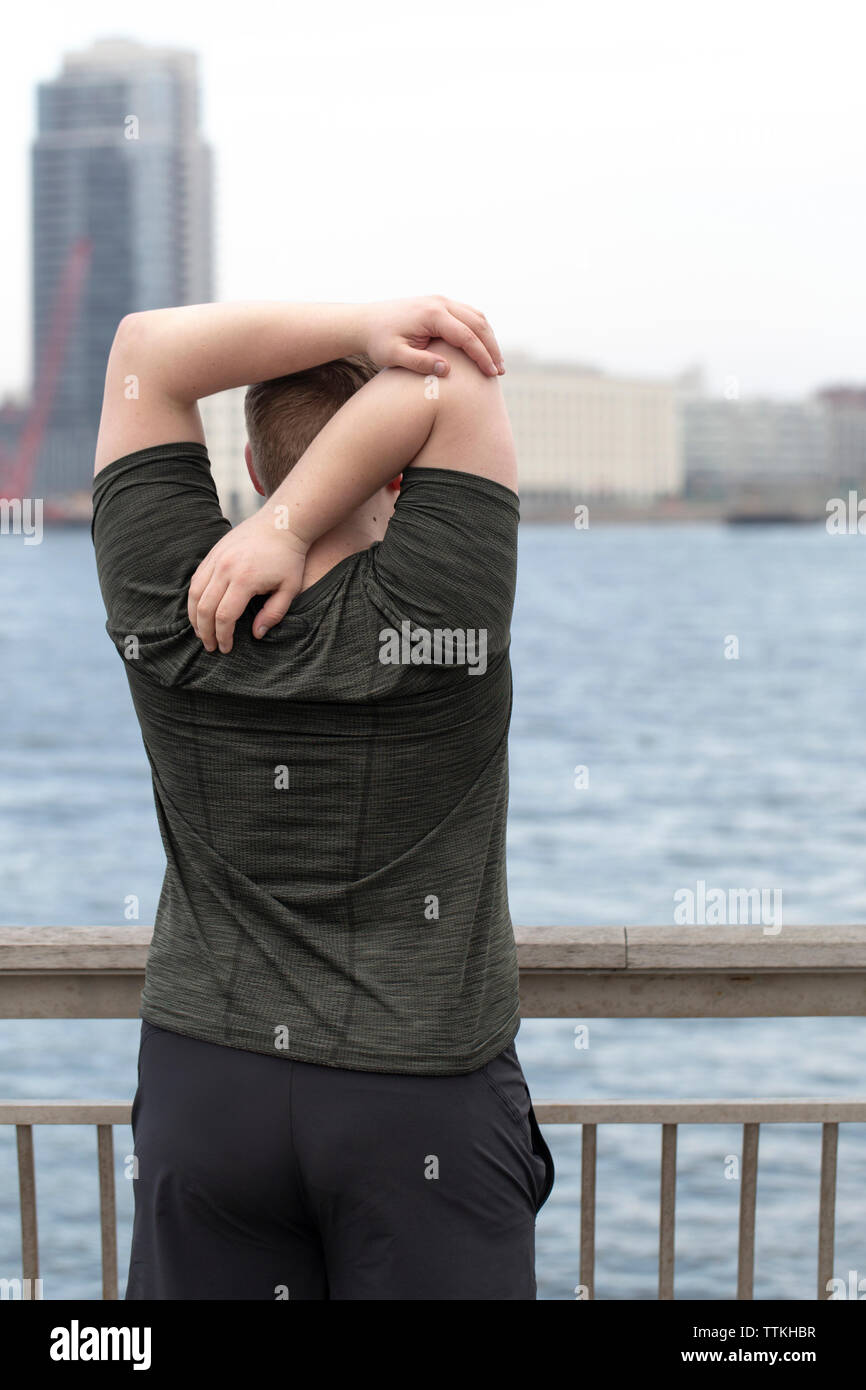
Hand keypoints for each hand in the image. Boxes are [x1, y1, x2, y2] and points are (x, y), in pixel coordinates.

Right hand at [188, 508, 308, 653]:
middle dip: (205, 632)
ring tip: (202, 633)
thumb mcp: (290, 588)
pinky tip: (200, 610)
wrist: (281, 523)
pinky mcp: (212, 553)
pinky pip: (196, 579)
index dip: (223, 636)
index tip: (226, 648)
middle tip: (210, 646)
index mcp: (244, 579)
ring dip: (194, 617)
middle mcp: (225, 568)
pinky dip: (194, 598)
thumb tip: (256, 635)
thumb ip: (273, 614)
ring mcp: (216, 558)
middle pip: (204, 607)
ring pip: (194, 593)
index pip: (225, 616)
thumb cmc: (289, 558)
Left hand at [363, 296, 503, 377]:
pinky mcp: (441, 304)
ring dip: (489, 338)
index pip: (466, 336)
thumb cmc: (378, 341)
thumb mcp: (394, 356)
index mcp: (431, 314)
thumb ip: (420, 363)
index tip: (491, 374)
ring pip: (477, 316)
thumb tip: (447, 370)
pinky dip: (480, 330)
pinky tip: (483, 348)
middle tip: (500, 371)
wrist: (366, 321)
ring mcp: (441, 300)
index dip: (482, 356)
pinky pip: (468, 314)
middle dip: (492, 348)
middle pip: (478, 323)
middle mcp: (440, 302)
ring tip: (496, 362)